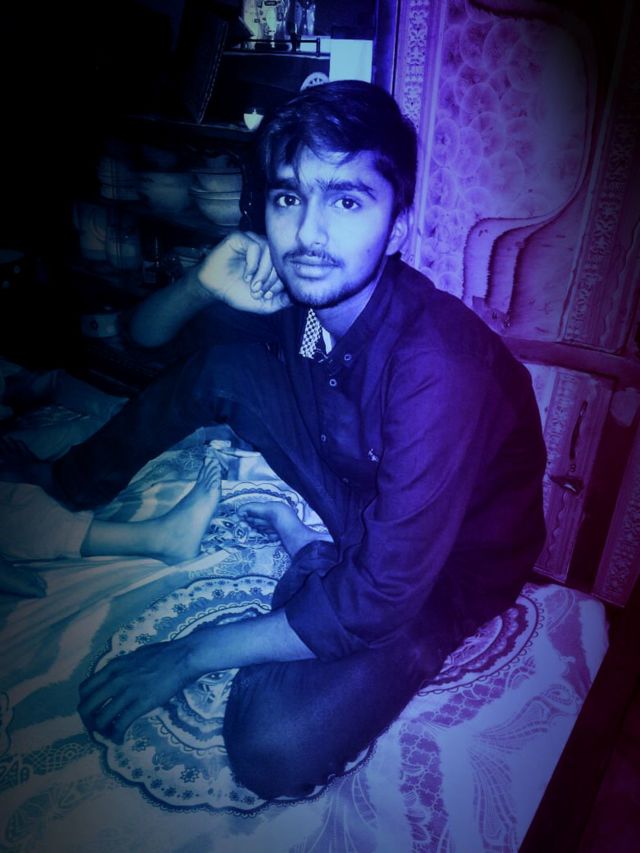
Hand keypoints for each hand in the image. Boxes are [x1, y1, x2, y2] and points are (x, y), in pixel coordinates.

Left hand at [78, 638, 193, 743]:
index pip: (85, 689)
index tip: (92, 711)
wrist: (182, 657)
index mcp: (113, 667)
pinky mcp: (141, 703)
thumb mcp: (135, 656)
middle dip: (88, 722)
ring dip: (102, 732)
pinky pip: (121, 724)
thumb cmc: (163, 654)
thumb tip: (117, 677)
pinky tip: (120, 739)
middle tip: (97, 728)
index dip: (85, 704)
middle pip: (87, 707)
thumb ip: (122, 668)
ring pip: (101, 719)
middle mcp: (115, 680)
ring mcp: (128, 692)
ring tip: (109, 735)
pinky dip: (116, 736)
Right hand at [197, 231, 290, 313]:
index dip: (281, 284)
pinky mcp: (240, 238)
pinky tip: (246, 275)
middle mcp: (265, 249)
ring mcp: (253, 242)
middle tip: (259, 291)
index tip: (267, 295)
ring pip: (269, 251)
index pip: (287, 267)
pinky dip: (253, 263)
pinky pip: (255, 246)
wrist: (215, 290)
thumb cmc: (239, 293)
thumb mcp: (265, 304)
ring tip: (253, 285)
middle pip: (280, 259)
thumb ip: (282, 301)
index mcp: (273, 261)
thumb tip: (299, 297)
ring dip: (263, 272)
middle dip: (271, 280)